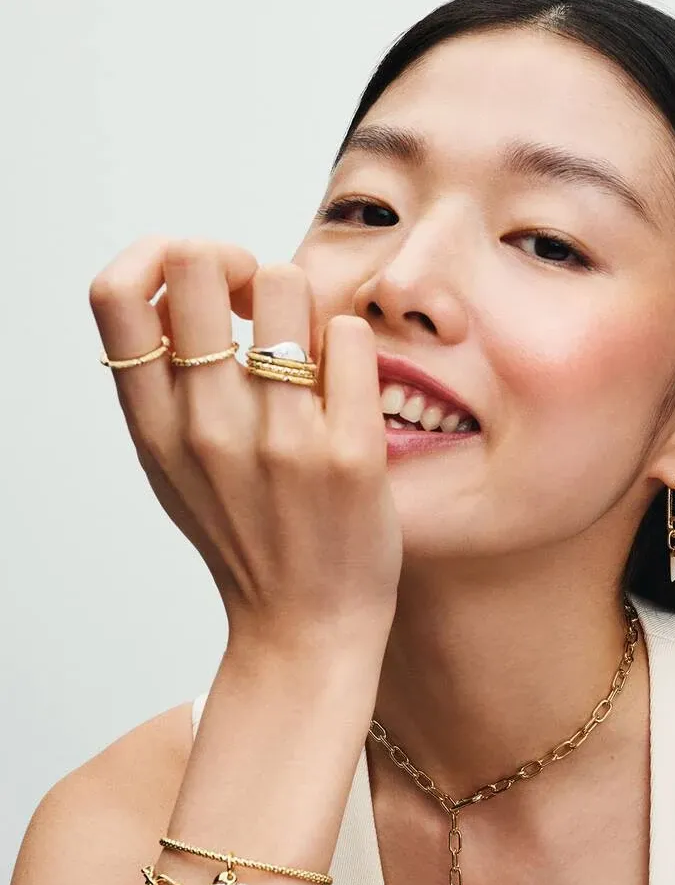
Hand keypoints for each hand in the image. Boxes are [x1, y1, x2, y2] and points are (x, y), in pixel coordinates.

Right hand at [89, 236, 402, 646]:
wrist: (304, 628)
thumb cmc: (244, 539)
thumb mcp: (172, 470)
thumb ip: (162, 389)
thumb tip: (180, 289)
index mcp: (155, 428)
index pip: (116, 296)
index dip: (155, 256)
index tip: (198, 287)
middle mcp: (207, 428)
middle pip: (199, 262)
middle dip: (236, 260)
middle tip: (260, 301)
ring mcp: (280, 441)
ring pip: (285, 284)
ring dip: (301, 300)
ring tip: (309, 348)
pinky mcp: (349, 455)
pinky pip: (349, 336)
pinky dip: (349, 341)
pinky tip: (345, 382)